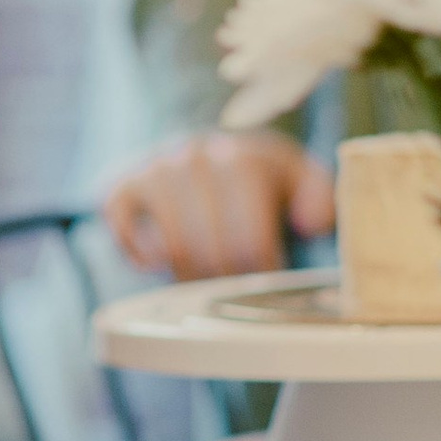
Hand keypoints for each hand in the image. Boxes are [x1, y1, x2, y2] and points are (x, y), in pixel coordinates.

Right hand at [100, 130, 335, 281]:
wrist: (207, 153)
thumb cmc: (257, 179)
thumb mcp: (299, 179)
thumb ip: (321, 197)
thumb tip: (310, 222)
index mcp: (242, 158)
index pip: (250, 240)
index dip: (259, 272)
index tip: (263, 278)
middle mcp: (193, 156)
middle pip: (210, 250)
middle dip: (226, 279)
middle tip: (233, 288)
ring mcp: (152, 169)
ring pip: (170, 249)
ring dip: (189, 275)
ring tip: (203, 279)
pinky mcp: (118, 185)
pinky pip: (123, 233)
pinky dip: (142, 256)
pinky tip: (160, 260)